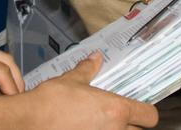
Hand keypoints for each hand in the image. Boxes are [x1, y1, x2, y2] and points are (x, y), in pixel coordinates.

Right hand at [27, 53, 158, 129]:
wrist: (30, 120)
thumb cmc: (52, 102)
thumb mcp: (72, 80)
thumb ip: (88, 69)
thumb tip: (96, 58)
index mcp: (116, 110)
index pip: (149, 116)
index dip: (146, 110)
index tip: (140, 107)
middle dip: (132, 123)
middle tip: (120, 115)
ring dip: (116, 129)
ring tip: (102, 122)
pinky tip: (87, 127)